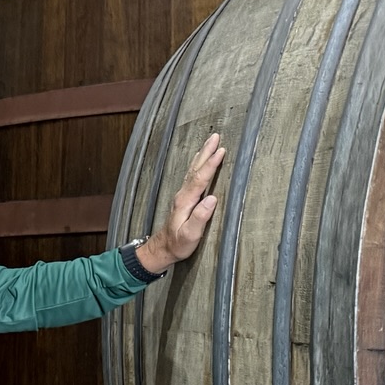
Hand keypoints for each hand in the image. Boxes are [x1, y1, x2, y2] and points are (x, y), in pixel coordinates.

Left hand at [136, 133, 226, 273]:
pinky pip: (192, 176)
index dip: (211, 165)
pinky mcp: (184, 198)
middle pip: (195, 169)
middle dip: (206, 152)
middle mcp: (183, 195)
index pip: (200, 179)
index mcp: (185, 201)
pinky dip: (198, 164)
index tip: (221, 151)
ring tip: (211, 142)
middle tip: (216, 136)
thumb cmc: (178, 244)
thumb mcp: (190, 235)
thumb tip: (212, 199)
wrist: (163, 248)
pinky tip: (200, 159)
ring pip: (193, 170)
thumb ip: (200, 217)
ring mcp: (183, 195)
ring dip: (202, 155)